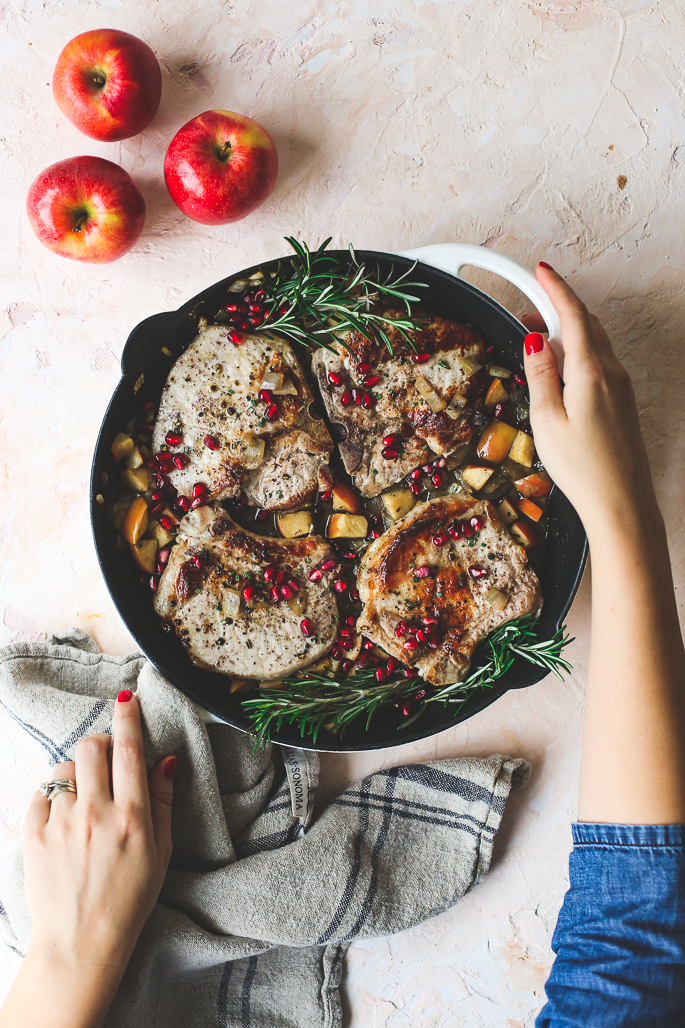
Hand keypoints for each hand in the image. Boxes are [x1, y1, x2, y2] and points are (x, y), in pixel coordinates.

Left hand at [0, 691, 175, 1027]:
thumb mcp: (160, 852)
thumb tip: (165, 760)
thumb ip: (162, 802)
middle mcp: (96, 814)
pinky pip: (41, 794)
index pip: (130, 751)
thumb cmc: (128, 901)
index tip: (126, 696)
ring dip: (76, 774)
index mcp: (132, 817)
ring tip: (83, 801)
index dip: (128, 717)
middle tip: (105, 759)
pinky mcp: (35, 836)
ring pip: (65, 769)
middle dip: (100, 743)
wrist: (80, 944)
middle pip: (92, 748)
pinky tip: (63, 819)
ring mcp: (62, 824)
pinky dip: (52, 798)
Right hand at [521, 264, 657, 535]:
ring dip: (568, 330)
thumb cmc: (583, 468)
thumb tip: (535, 340)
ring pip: (595, 341)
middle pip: (586, 322)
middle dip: (557, 307)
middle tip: (527, 305)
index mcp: (590, 371)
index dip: (554, 287)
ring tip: (538, 338)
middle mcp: (611, 372)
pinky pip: (600, 361)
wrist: (621, 501)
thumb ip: (540, 374)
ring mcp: (620, 386)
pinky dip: (579, 351)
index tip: (540, 269)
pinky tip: (561, 369)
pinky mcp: (622, 401)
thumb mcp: (547, 419)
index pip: (573, 313)